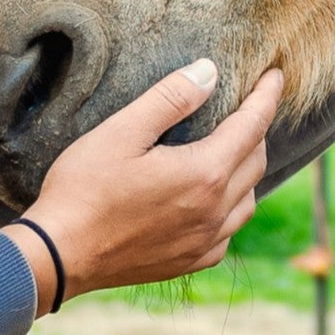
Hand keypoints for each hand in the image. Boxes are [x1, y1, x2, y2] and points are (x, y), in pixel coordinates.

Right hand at [6, 61, 282, 313]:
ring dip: (248, 168)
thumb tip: (210, 71)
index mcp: (204, 174)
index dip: (266, 97)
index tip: (276, 75)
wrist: (58, 255)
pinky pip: (229, 231)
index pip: (252, 126)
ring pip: (248, 199)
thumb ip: (171, 98)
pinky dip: (232, 206)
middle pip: (256, 161)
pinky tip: (212, 197)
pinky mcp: (189, 263)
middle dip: (257, 128)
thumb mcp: (122, 131)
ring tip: (234, 146)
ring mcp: (204, 243)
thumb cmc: (84, 188)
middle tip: (248, 103)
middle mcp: (214, 212)